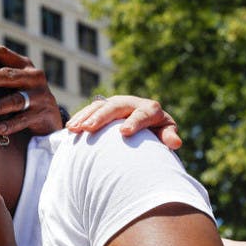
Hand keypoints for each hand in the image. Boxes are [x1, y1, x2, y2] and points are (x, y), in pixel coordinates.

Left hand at [0, 29, 62, 136]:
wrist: (49, 116)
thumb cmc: (24, 91)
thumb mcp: (14, 73)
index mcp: (24, 65)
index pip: (5, 55)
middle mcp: (34, 78)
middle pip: (10, 76)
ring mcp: (39, 96)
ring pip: (16, 100)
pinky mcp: (42, 114)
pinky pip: (23, 120)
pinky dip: (10, 124)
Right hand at [66, 95, 181, 149]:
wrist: (146, 121)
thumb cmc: (158, 131)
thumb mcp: (165, 132)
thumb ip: (169, 136)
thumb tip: (176, 143)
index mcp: (150, 109)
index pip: (142, 114)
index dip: (134, 122)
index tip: (124, 133)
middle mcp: (132, 102)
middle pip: (115, 107)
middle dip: (101, 117)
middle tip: (89, 129)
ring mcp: (116, 103)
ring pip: (99, 107)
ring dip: (85, 117)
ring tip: (74, 129)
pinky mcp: (104, 107)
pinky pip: (90, 110)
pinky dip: (79, 118)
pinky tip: (70, 129)